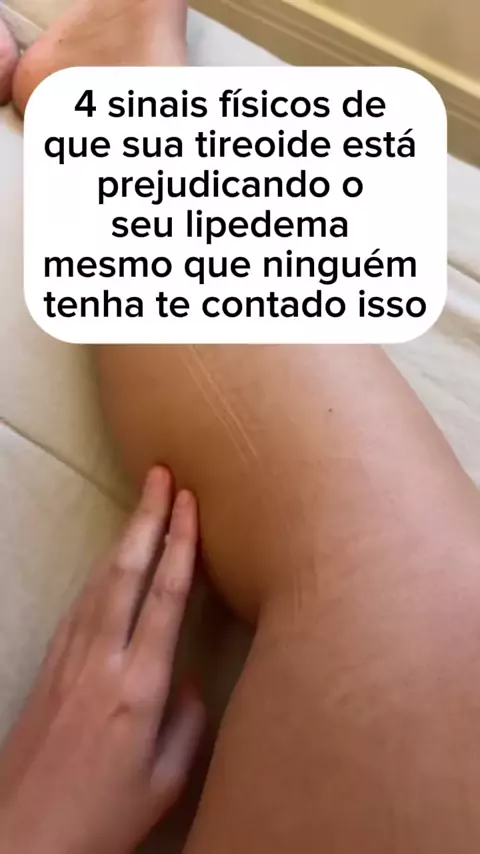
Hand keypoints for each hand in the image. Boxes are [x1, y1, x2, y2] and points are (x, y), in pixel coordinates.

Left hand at [0, 467, 204, 853]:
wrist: (22, 840)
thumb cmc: (102, 819)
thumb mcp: (165, 781)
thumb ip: (187, 722)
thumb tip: (187, 677)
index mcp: (139, 687)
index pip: (165, 597)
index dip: (180, 544)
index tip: (190, 503)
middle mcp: (102, 661)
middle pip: (127, 572)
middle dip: (147, 519)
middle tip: (162, 475)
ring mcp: (70, 660)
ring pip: (99, 582)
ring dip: (123, 538)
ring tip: (142, 506)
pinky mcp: (50, 668)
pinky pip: (80, 605)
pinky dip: (100, 573)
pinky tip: (110, 563)